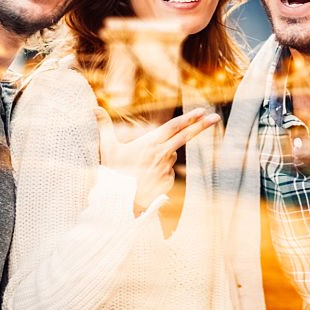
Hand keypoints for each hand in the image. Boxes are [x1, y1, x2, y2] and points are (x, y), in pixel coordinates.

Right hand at [95, 107, 219, 215]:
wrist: (118, 202)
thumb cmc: (112, 174)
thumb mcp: (107, 149)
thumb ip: (103, 126)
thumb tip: (93, 108)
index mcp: (150, 144)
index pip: (173, 127)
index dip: (188, 118)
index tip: (202, 111)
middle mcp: (161, 155)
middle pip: (185, 136)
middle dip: (202, 125)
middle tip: (215, 117)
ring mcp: (166, 169)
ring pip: (171, 155)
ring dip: (163, 156)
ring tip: (143, 167)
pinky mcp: (168, 182)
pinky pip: (168, 171)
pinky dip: (161, 171)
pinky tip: (147, 177)